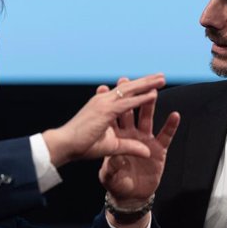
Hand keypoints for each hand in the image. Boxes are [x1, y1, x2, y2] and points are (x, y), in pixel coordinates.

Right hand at [42, 73, 167, 166]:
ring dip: (147, 84)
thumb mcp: (111, 146)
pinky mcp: (106, 110)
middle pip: (128, 88)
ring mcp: (104, 103)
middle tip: (160, 76)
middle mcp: (103, 101)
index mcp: (102, 106)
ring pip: (129, 91)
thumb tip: (146, 151)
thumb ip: (130, 146)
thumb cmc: (81, 146)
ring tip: (162, 79)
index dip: (137, 88)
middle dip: (145, 82)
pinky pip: (128, 102)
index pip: (122, 94)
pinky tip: (154, 93)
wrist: (65, 145)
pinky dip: (142, 97)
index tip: (149, 84)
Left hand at [98, 77, 179, 212]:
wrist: (130, 196)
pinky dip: (170, 126)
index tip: (108, 88)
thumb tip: (113, 160)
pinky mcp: (158, 150)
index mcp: (116, 138)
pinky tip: (175, 115)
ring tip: (153, 91)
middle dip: (130, 96)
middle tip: (128, 80)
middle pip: (130, 111)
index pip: (113, 117)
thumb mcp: (110, 176)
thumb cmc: (117, 183)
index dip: (110, 104)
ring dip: (150, 105)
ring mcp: (145, 140)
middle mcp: (131, 135)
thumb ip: (111, 168)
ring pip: (147, 118)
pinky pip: (165, 136)